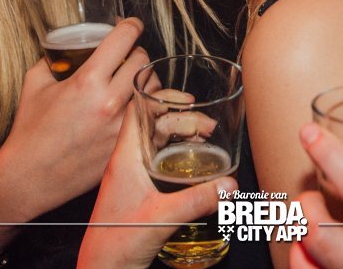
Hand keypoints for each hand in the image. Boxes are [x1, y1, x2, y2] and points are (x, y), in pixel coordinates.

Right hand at [0, 17, 155, 218]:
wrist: (29, 178)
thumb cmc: (29, 132)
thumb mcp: (34, 85)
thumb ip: (51, 61)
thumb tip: (62, 50)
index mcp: (87, 82)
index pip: (123, 40)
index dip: (131, 26)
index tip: (131, 25)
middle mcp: (109, 102)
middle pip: (143, 61)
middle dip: (137, 52)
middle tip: (128, 55)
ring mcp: (121, 127)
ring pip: (152, 88)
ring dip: (145, 79)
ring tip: (132, 81)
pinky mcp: (126, 147)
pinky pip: (150, 117)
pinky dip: (145, 107)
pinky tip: (135, 106)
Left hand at [78, 103, 234, 268]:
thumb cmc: (114, 245)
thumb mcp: (161, 219)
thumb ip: (197, 201)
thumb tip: (228, 185)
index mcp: (125, 158)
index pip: (137, 111)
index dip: (161, 97)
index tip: (188, 99)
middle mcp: (126, 163)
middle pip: (154, 126)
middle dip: (183, 120)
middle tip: (209, 126)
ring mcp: (131, 177)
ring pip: (158, 145)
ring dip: (182, 138)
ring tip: (205, 139)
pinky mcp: (137, 192)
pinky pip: (159, 163)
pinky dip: (178, 157)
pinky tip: (194, 166)